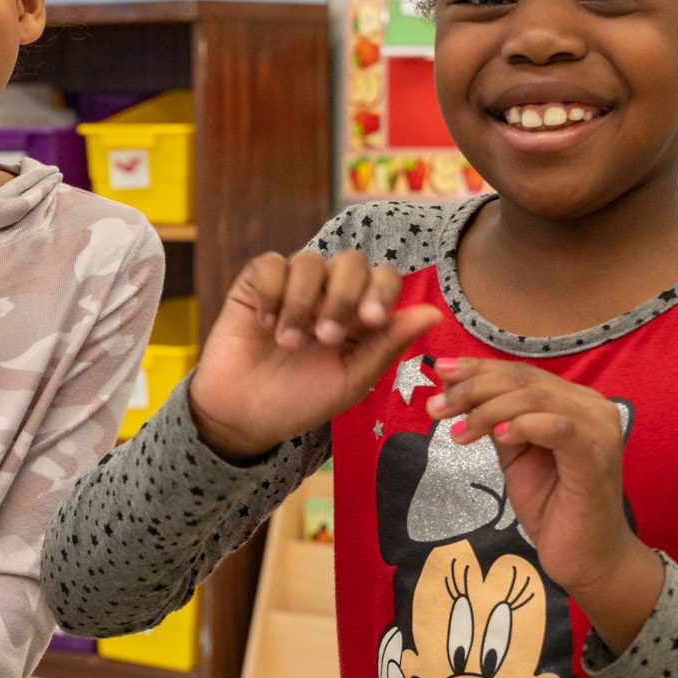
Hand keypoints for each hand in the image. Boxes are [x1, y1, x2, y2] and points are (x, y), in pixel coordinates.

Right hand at [188, 250, 442, 461]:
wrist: (243, 416)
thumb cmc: (301, 401)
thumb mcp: (351, 380)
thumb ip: (388, 344)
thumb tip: (434, 313)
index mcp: (359, 314)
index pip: (383, 278)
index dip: (381, 291)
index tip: (371, 320)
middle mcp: (328, 292)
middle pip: (351, 261)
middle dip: (343, 297)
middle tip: (326, 338)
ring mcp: (292, 285)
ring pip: (309, 261)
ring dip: (302, 303)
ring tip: (288, 343)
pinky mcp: (255, 284)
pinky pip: (270, 265)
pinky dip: (271, 293)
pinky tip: (265, 324)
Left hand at [426, 361, 661, 651]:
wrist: (587, 558)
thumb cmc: (553, 507)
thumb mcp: (516, 456)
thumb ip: (495, 421)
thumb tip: (455, 387)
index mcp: (574, 402)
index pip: (521, 373)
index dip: (477, 369)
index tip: (439, 371)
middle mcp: (591, 409)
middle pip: (524, 381)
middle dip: (473, 389)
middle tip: (437, 408)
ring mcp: (598, 433)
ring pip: (537, 398)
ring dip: (488, 410)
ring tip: (458, 432)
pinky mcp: (595, 461)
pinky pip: (559, 429)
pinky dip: (525, 425)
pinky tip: (498, 435)